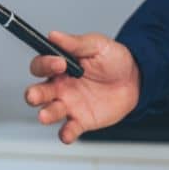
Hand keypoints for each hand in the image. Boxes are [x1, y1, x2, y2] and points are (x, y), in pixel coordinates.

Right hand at [23, 31, 140, 143]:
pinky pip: (69, 129)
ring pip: (50, 111)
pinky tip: (66, 134)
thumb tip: (54, 35)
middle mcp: (60, 87)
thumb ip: (75, 43)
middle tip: (35, 95)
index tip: (60, 63)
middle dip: (33, 94)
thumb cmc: (114, 60)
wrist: (135, 80)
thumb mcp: (97, 45)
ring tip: (45, 115)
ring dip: (45, 114)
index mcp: (60, 67)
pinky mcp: (81, 121)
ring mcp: (69, 105)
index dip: (46, 64)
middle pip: (38, 92)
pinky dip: (65, 134)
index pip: (41, 66)